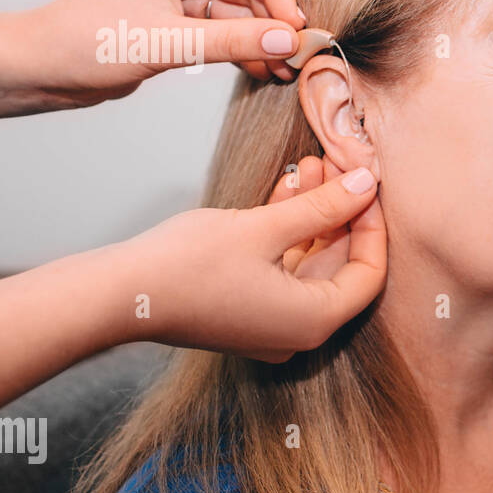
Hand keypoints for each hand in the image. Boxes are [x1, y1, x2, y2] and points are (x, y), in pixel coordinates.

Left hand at [14, 0, 306, 108]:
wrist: (42, 70)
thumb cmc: (85, 41)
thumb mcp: (167, 41)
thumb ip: (232, 41)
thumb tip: (288, 39)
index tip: (296, 27)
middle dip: (276, 21)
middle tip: (300, 54)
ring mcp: (183, 0)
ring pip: (243, 15)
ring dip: (265, 41)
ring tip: (287, 70)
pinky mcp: (181, 30)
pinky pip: (228, 37)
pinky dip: (248, 53)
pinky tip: (266, 72)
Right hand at [122, 159, 386, 361]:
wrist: (120, 294)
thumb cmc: (189, 266)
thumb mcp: (265, 228)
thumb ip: (322, 208)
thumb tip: (365, 185)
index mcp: (314, 320)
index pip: (369, 273)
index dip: (372, 225)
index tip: (366, 185)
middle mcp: (298, 329)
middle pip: (339, 265)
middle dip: (340, 211)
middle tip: (338, 164)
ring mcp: (271, 322)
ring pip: (308, 260)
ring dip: (312, 213)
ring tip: (313, 163)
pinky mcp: (246, 308)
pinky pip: (281, 266)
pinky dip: (286, 230)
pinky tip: (287, 185)